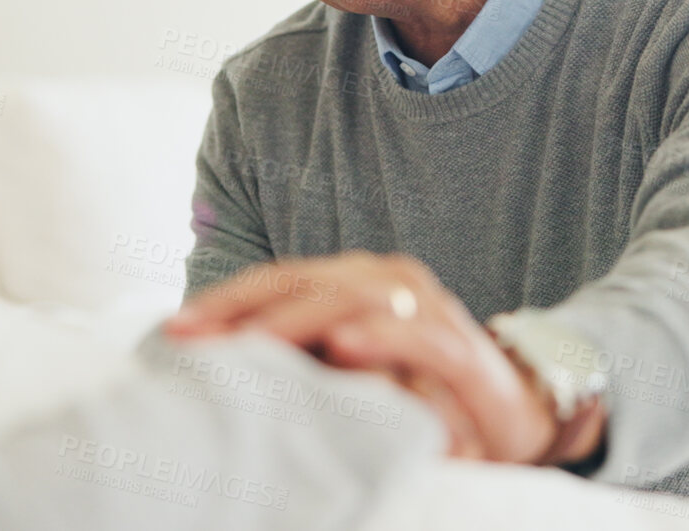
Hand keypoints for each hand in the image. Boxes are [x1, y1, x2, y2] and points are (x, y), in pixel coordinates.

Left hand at [165, 251, 562, 462]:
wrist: (517, 408)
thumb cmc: (417, 390)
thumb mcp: (345, 373)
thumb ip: (297, 360)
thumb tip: (214, 368)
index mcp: (351, 280)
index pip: (276, 282)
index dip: (223, 302)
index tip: (171, 331)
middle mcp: (385, 280)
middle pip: (301, 284)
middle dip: (241, 311)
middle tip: (191, 338)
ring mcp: (425, 307)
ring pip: (349, 301)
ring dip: (295, 322)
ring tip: (247, 344)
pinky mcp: (461, 347)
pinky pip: (415, 337)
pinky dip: (377, 338)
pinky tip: (340, 348)